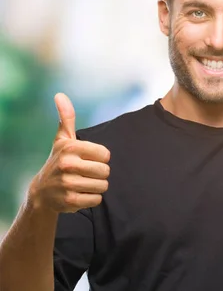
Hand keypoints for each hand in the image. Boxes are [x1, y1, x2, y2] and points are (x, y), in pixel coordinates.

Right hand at [27, 93, 110, 212]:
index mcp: (70, 148)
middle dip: (99, 174)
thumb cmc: (59, 161)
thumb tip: (60, 95)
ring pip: (103, 186)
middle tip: (85, 173)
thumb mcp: (62, 139)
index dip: (100, 158)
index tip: (87, 159)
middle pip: (106, 171)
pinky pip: (97, 200)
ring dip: (96, 186)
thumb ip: (66, 117)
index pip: (106, 154)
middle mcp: (68, 165)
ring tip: (82, 183)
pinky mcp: (70, 201)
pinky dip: (91, 198)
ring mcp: (68, 184)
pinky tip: (79, 194)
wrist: (42, 192)